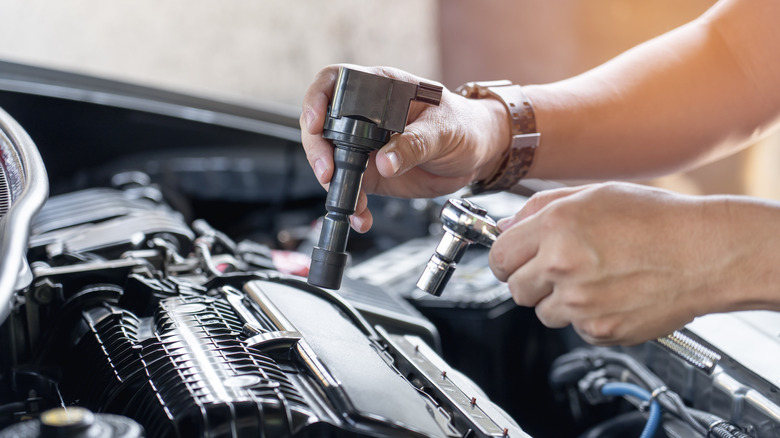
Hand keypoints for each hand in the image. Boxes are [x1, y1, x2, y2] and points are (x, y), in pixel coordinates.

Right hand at [300, 64, 509, 231]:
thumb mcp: (444, 130)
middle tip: (329, 173)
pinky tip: (362, 216)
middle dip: (318, 151)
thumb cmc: (465, 126)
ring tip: (353, 203)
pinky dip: (353, 206)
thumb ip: (415, 143)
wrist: (477, 154)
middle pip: (322, 126)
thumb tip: (386, 161)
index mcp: (380, 90)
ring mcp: (366, 146)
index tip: (316, 124)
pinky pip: (352, 189)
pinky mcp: (372, 173)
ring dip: (334, 185)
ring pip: (331, 162)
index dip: (316, 101)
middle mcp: (365, 116)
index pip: (334, 83)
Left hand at [489, 182, 748, 345]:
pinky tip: (612, 294)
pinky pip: (575, 328)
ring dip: (558, 300)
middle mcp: (561, 265)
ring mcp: (579, 303)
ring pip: (542, 312)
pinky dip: (587, 316)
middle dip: (529, 280)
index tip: (512, 261)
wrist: (705, 253)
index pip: (498, 255)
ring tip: (593, 279)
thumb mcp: (593, 195)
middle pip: (514, 288)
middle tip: (557, 269)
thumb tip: (503, 226)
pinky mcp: (599, 330)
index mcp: (555, 226)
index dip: (504, 259)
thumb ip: (540, 209)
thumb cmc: (655, 219)